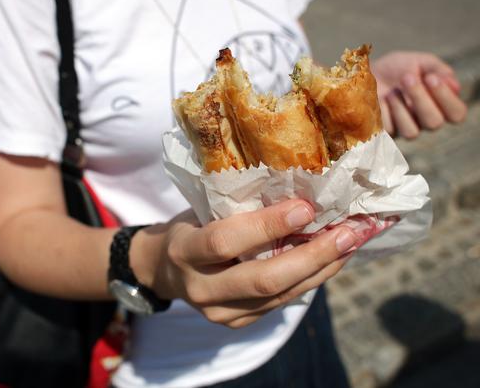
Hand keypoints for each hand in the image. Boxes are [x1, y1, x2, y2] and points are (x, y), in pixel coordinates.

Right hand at [141, 200, 356, 327]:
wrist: (163, 270)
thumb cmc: (189, 227)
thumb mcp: (201, 211)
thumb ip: (238, 209)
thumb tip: (299, 192)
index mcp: (185, 251)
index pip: (227, 241)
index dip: (268, 226)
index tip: (306, 207)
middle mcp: (201, 288)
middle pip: (263, 279)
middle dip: (312, 256)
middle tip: (348, 232)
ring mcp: (219, 312)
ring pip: (280, 296)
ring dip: (321, 269)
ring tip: (352, 243)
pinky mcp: (237, 323)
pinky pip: (281, 303)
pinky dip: (310, 280)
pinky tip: (332, 260)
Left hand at [372, 51, 466, 138]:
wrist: (363, 72)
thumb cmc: (396, 68)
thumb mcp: (419, 62)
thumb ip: (438, 70)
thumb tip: (454, 86)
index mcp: (440, 105)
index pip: (456, 113)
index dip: (446, 98)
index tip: (431, 78)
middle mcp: (425, 121)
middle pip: (434, 123)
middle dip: (420, 98)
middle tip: (407, 78)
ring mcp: (404, 129)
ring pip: (411, 132)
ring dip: (400, 108)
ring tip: (391, 92)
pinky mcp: (385, 134)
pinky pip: (388, 131)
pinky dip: (384, 113)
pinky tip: (379, 100)